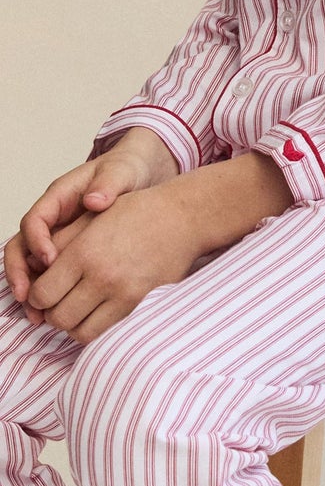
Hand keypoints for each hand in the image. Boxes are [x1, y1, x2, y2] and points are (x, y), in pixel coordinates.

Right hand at [5, 130, 177, 307]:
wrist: (142, 175)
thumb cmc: (127, 170)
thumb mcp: (121, 172)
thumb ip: (108, 184)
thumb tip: (93, 200)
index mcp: (59, 197)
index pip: (35, 220)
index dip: (37, 242)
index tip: (50, 260)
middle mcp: (52, 219)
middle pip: (22, 247)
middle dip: (21, 274)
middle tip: (29, 298)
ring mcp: (58, 236)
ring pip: (30, 266)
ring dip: (30, 291)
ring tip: (38, 315)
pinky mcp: (69, 253)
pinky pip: (49, 275)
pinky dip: (48, 294)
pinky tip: (55, 313)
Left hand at [23, 152, 292, 344]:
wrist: (183, 217)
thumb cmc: (138, 212)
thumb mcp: (93, 217)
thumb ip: (60, 243)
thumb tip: (36, 270)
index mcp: (84, 252)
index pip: (41, 294)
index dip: (37, 296)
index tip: (46, 291)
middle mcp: (101, 275)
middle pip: (57, 317)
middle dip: (54, 312)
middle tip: (62, 301)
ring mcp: (123, 293)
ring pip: (79, 332)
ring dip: (74, 324)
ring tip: (81, 308)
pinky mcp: (140, 304)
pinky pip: (105, 332)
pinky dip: (96, 328)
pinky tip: (99, 312)